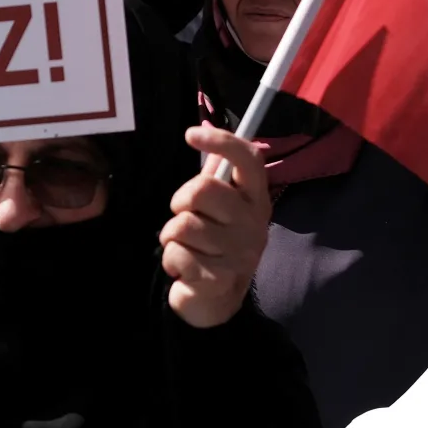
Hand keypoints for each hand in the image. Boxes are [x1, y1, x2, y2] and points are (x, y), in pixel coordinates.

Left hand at [164, 126, 271, 327]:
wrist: (216, 298)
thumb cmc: (213, 240)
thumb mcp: (218, 206)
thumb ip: (214, 174)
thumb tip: (205, 129)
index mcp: (255, 198)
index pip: (249, 159)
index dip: (221, 141)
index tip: (190, 134)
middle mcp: (254, 223)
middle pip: (202, 190)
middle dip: (179, 202)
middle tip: (183, 215)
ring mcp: (241, 252)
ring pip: (182, 225)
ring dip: (171, 235)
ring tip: (185, 245)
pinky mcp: (222, 278)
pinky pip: (177, 255)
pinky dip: (171, 260)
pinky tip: (184, 268)